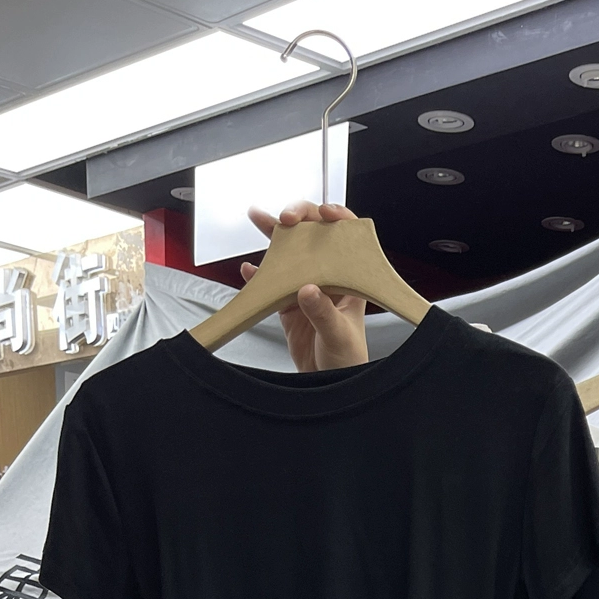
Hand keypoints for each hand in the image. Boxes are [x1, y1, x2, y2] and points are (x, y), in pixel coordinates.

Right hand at [242, 201, 367, 371]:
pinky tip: (249, 269)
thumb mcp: (339, 335)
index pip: (346, 238)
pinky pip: (272, 282)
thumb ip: (324, 313)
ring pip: (290, 254)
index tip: (322, 212)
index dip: (336, 218)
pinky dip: (259, 274)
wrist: (330, 385)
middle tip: (284, 217)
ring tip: (259, 217)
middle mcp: (328, 278)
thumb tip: (307, 290)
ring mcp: (307, 289)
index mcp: (349, 280)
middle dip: (298, 219)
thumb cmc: (348, 360)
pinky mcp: (289, 305)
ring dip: (274, 236)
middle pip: (313, 237)